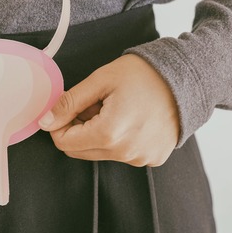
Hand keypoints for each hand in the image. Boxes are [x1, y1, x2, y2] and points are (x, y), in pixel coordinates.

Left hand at [38, 54, 179, 166]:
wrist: (186, 78)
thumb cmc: (144, 74)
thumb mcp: (100, 80)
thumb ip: (69, 102)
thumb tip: (45, 121)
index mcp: (110, 134)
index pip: (64, 143)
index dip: (59, 123)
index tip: (69, 106)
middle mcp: (126, 153)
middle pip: (80, 151)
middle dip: (79, 128)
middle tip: (94, 104)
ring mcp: (141, 158)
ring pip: (100, 153)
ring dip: (98, 133)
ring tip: (114, 108)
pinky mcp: (152, 158)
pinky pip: (122, 154)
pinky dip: (118, 139)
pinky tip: (130, 117)